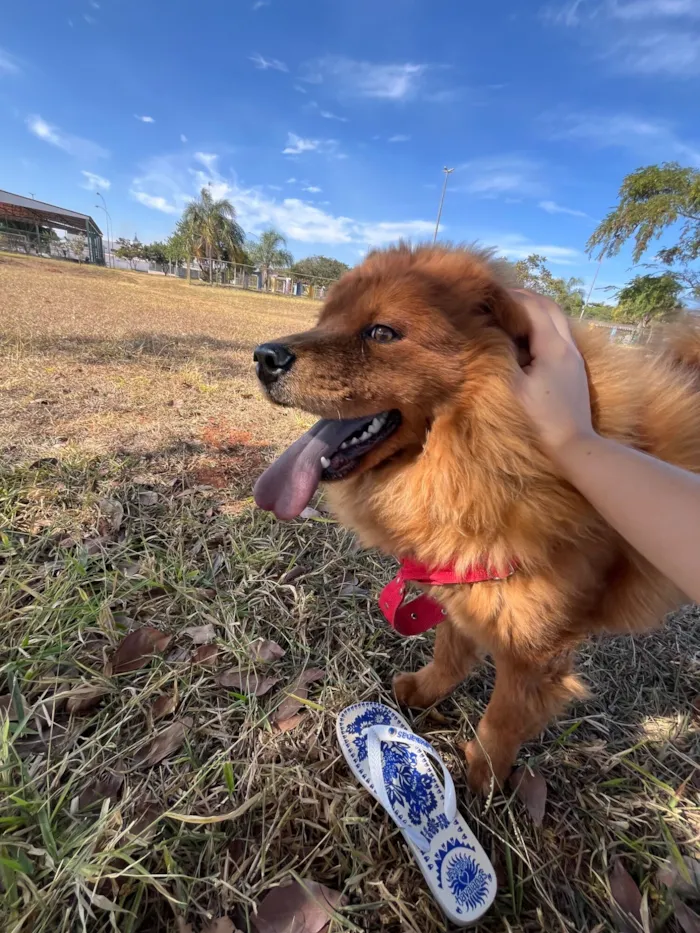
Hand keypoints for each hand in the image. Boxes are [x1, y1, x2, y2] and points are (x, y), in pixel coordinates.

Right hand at [510, 289, 595, 459]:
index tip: (490, 295)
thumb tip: (493, 333)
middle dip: (526, 298)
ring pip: (557, 320)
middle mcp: (568, 346)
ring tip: (512, 313)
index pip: (532, 308)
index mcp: (553, 347)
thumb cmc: (540, 420)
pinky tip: (526, 337)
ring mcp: (574, 357)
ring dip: (536, 311)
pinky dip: (542, 326)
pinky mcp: (574, 368)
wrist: (574, 445)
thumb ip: (504, 355)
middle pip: (549, 307)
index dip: (511, 298)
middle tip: (501, 297)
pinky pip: (559, 335)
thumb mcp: (514, 387)